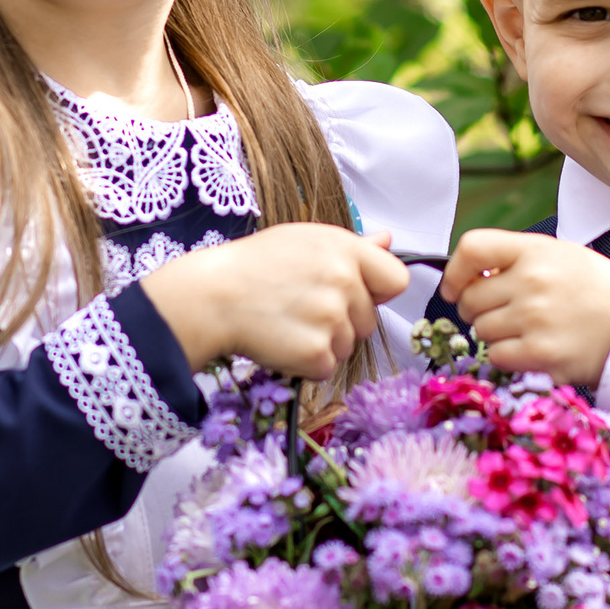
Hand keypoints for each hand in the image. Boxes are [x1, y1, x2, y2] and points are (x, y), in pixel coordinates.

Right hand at [144, 225, 410, 379]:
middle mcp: (345, 282)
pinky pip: (327, 367)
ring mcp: (332, 319)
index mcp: (345, 249)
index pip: (396, 279)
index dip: (377, 291)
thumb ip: (353, 246)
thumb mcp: (304, 240)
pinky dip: (306, 364)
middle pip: (369, 320)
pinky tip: (281, 341)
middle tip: (302, 307)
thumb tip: (387, 240)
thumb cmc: (256, 265)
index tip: (352, 293)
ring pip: (347, 346)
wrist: (213, 296)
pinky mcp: (317, 353)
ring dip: (323, 343)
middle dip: (343, 321)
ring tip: (287, 322)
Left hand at [438, 229, 609, 386]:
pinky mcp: (540, 354)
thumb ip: (517, 260)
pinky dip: (507, 356)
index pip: (472, 248)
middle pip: (470, 298)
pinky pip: (496, 355)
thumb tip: (471, 276)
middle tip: (502, 314)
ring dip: (495, 334)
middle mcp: (532, 281)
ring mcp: (535, 319)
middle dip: (477, 309)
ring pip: (480, 329)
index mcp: (536, 251)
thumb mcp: (562, 256)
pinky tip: (530, 349)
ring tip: (525, 331)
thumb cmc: (599, 292)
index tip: (455, 287)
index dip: (454, 271)